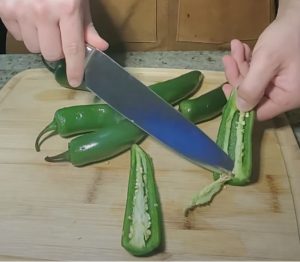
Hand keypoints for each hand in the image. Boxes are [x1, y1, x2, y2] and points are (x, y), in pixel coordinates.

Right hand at [0, 0, 108, 86]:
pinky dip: (26, 32)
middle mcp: (43, 12)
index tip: (74, 81)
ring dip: (41, 42)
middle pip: (51, 54)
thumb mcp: (80, 2)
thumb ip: (87, 27)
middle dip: (58, 50)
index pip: (72, 48)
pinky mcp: (4, 10)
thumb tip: (101, 48)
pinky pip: (18, 36)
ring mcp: (21, 11)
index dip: (75, 68)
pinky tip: (30, 18)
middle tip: (59, 37)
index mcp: (67, 9)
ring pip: (33, 48)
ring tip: (44, 24)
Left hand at [223, 1, 299, 120]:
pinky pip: (256, 72)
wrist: (298, 16)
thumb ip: (251, 87)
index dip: (240, 103)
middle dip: (238, 75)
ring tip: (235, 47)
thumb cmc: (287, 37)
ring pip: (251, 81)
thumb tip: (239, 108)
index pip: (259, 112)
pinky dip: (247, 60)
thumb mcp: (266, 62)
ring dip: (240, 64)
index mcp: (286, 97)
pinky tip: (241, 48)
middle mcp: (284, 93)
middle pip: (252, 95)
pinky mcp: (275, 73)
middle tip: (228, 59)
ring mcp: (280, 83)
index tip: (226, 87)